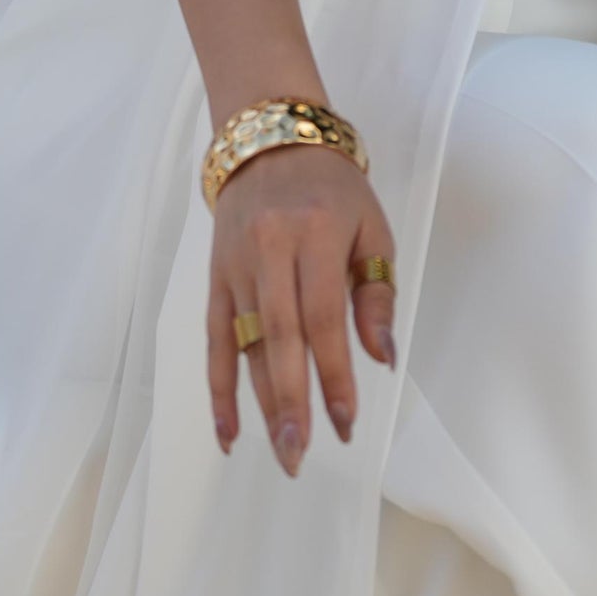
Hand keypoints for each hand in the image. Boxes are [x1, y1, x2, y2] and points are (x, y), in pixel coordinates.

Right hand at [206, 143, 397, 471]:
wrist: (270, 139)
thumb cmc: (334, 189)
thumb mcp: (372, 227)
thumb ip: (376, 293)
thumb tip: (382, 358)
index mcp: (315, 235)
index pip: (324, 318)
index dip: (335, 374)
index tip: (346, 422)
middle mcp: (270, 250)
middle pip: (280, 337)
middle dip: (291, 402)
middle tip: (301, 456)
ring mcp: (236, 266)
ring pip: (247, 344)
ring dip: (261, 404)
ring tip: (281, 451)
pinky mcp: (216, 278)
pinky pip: (215, 339)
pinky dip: (219, 389)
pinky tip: (228, 432)